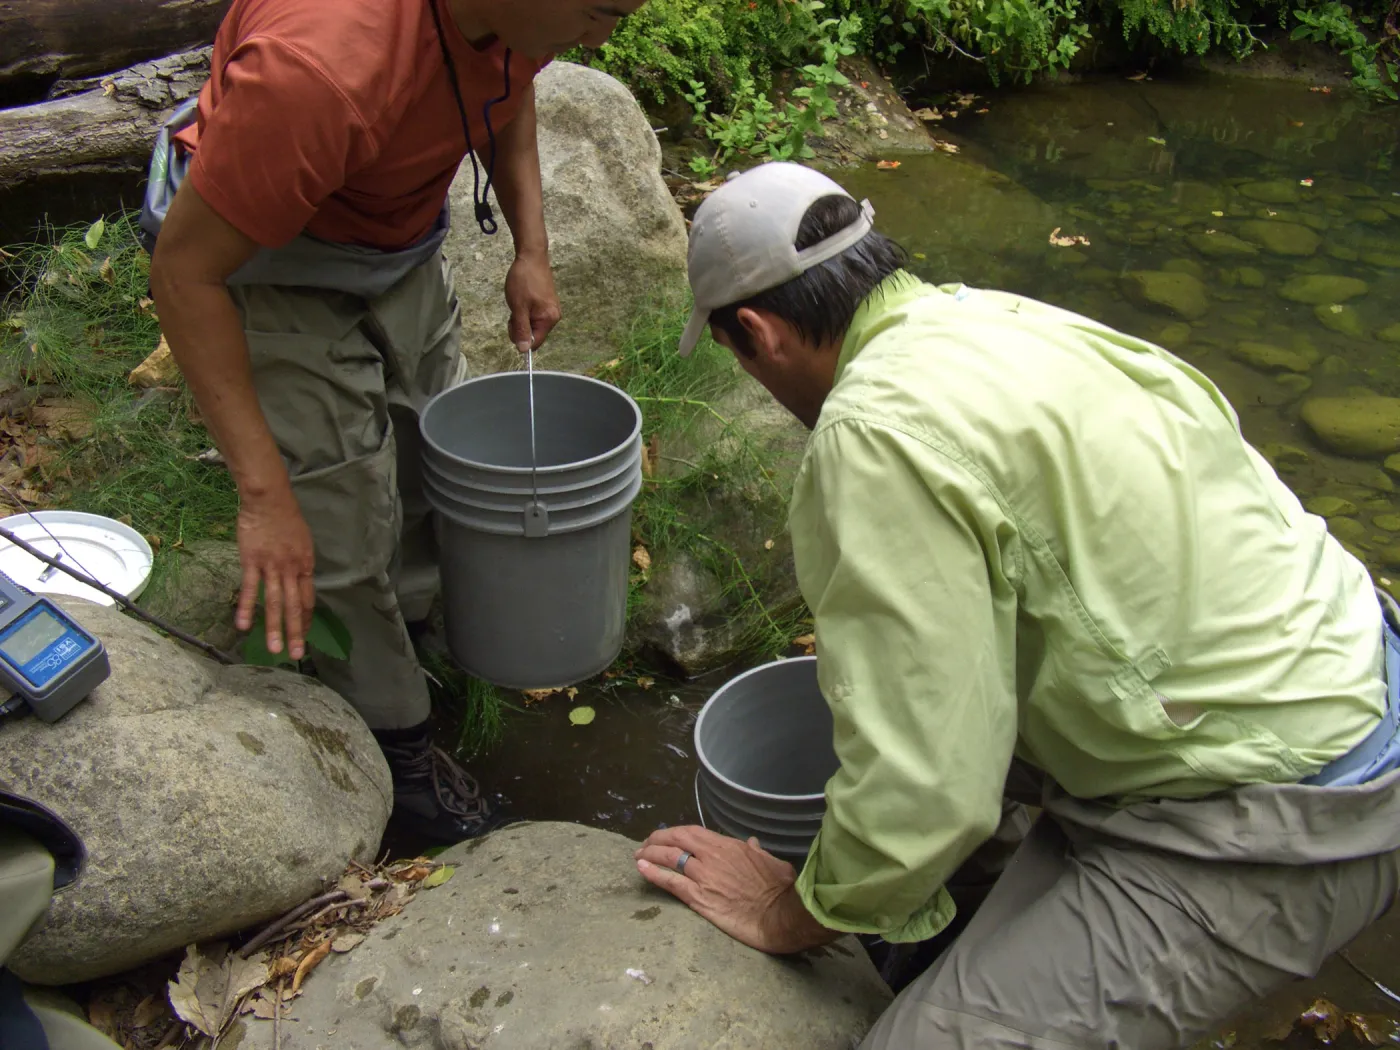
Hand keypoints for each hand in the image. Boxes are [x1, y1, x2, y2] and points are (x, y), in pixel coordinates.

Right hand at [235, 486, 315, 659]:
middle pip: (294, 606)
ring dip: (274, 628)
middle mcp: (291, 570)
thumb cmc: (286, 518)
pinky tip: (243, 626)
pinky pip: (250, 589)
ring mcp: (272, 567)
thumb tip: (299, 579)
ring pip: (274, 603)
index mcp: (306, 565)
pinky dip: (247, 608)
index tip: (305, 637)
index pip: (308, 599)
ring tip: (274, 650)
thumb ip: (300, 563)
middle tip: (296, 655)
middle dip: (295, 633)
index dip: (306, 620)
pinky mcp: (252, 562)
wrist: (269, 500)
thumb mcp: (303, 542)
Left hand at [504, 248, 560, 352]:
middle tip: (515, 308)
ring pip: (532, 324)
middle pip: (534, 334)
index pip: (535, 342)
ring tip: (519, 300)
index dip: (521, 337)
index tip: (513, 322)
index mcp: (549, 319)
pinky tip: (523, 298)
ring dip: (522, 317)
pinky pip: (534, 315)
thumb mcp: (518, 307)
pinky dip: (525, 310)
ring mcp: (551, 309)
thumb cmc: (524, 280)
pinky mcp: (547, 303)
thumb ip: (521, 330)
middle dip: (520, 326)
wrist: (531, 256)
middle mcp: (554, 316)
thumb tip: (523, 350)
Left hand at [634, 826, 834, 953]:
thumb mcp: (772, 862)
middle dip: (657, 839)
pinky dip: (654, 873)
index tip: (666, 836)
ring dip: (650, 854)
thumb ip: (757, 851)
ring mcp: (703, 877)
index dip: (675, 833)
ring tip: (638, 855)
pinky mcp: (699, 899)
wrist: (780, 915)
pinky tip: (642, 869)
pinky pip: (670, 882)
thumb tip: (752, 843)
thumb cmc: (781, 889)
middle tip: (645, 844)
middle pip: (676, 839)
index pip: (693, 832)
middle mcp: (712, 857)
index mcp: (729, 846)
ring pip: (670, 858)